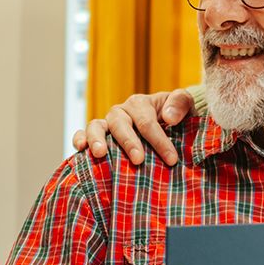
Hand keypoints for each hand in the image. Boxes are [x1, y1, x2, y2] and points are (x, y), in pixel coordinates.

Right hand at [71, 88, 194, 165]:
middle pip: (120, 123)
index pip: (147, 122)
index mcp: (141, 104)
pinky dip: (79, 139)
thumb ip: (180, 104)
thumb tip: (168, 117)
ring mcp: (107, 124)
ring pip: (96, 126)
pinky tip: (81, 150)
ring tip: (100, 154)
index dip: (159, 140)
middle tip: (139, 160)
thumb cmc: (176, 118)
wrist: (168, 125)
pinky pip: (82, 134)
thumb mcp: (185, 106)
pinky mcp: (97, 136)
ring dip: (97, 139)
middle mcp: (121, 112)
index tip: (171, 159)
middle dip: (129, 142)